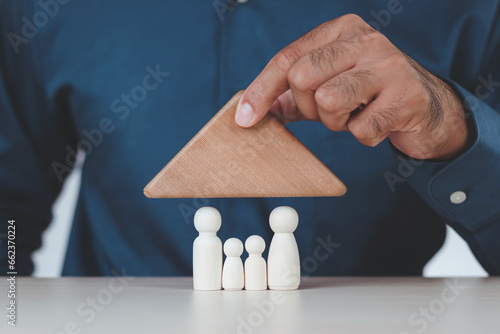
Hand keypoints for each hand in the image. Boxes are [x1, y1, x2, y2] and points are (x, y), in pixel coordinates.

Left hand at [235, 14, 471, 159]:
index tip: (244, 119)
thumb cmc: (367, 95)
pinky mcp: (407, 96)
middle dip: (309, 107)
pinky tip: (378, 124)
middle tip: (332, 111)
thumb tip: (250, 112)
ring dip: (336, 122)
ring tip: (356, 115)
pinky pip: (360, 129)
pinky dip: (363, 136)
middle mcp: (365, 40)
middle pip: (303, 77)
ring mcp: (389, 65)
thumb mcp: (327, 86)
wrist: (425, 107)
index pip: (287, 58)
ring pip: (329, 101)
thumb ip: (291, 95)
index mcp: (341, 31)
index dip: (261, 90)